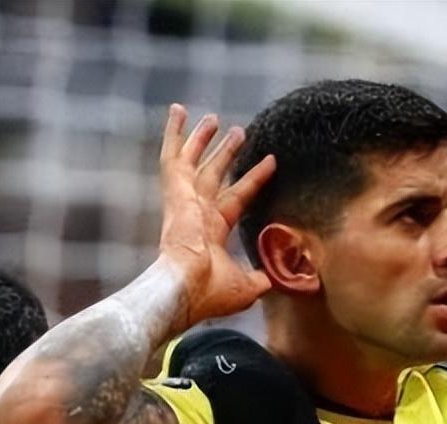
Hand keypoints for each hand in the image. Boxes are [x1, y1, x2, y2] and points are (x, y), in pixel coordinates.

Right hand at [158, 104, 275, 328]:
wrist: (187, 287)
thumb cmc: (210, 291)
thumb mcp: (245, 286)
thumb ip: (259, 278)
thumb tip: (273, 279)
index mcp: (211, 233)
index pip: (236, 198)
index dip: (253, 180)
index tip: (270, 161)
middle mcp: (196, 214)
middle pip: (213, 176)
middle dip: (224, 155)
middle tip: (238, 132)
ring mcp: (183, 201)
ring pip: (194, 162)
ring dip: (203, 139)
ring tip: (212, 117)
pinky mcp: (174, 191)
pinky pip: (172, 156)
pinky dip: (173, 132)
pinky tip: (178, 110)